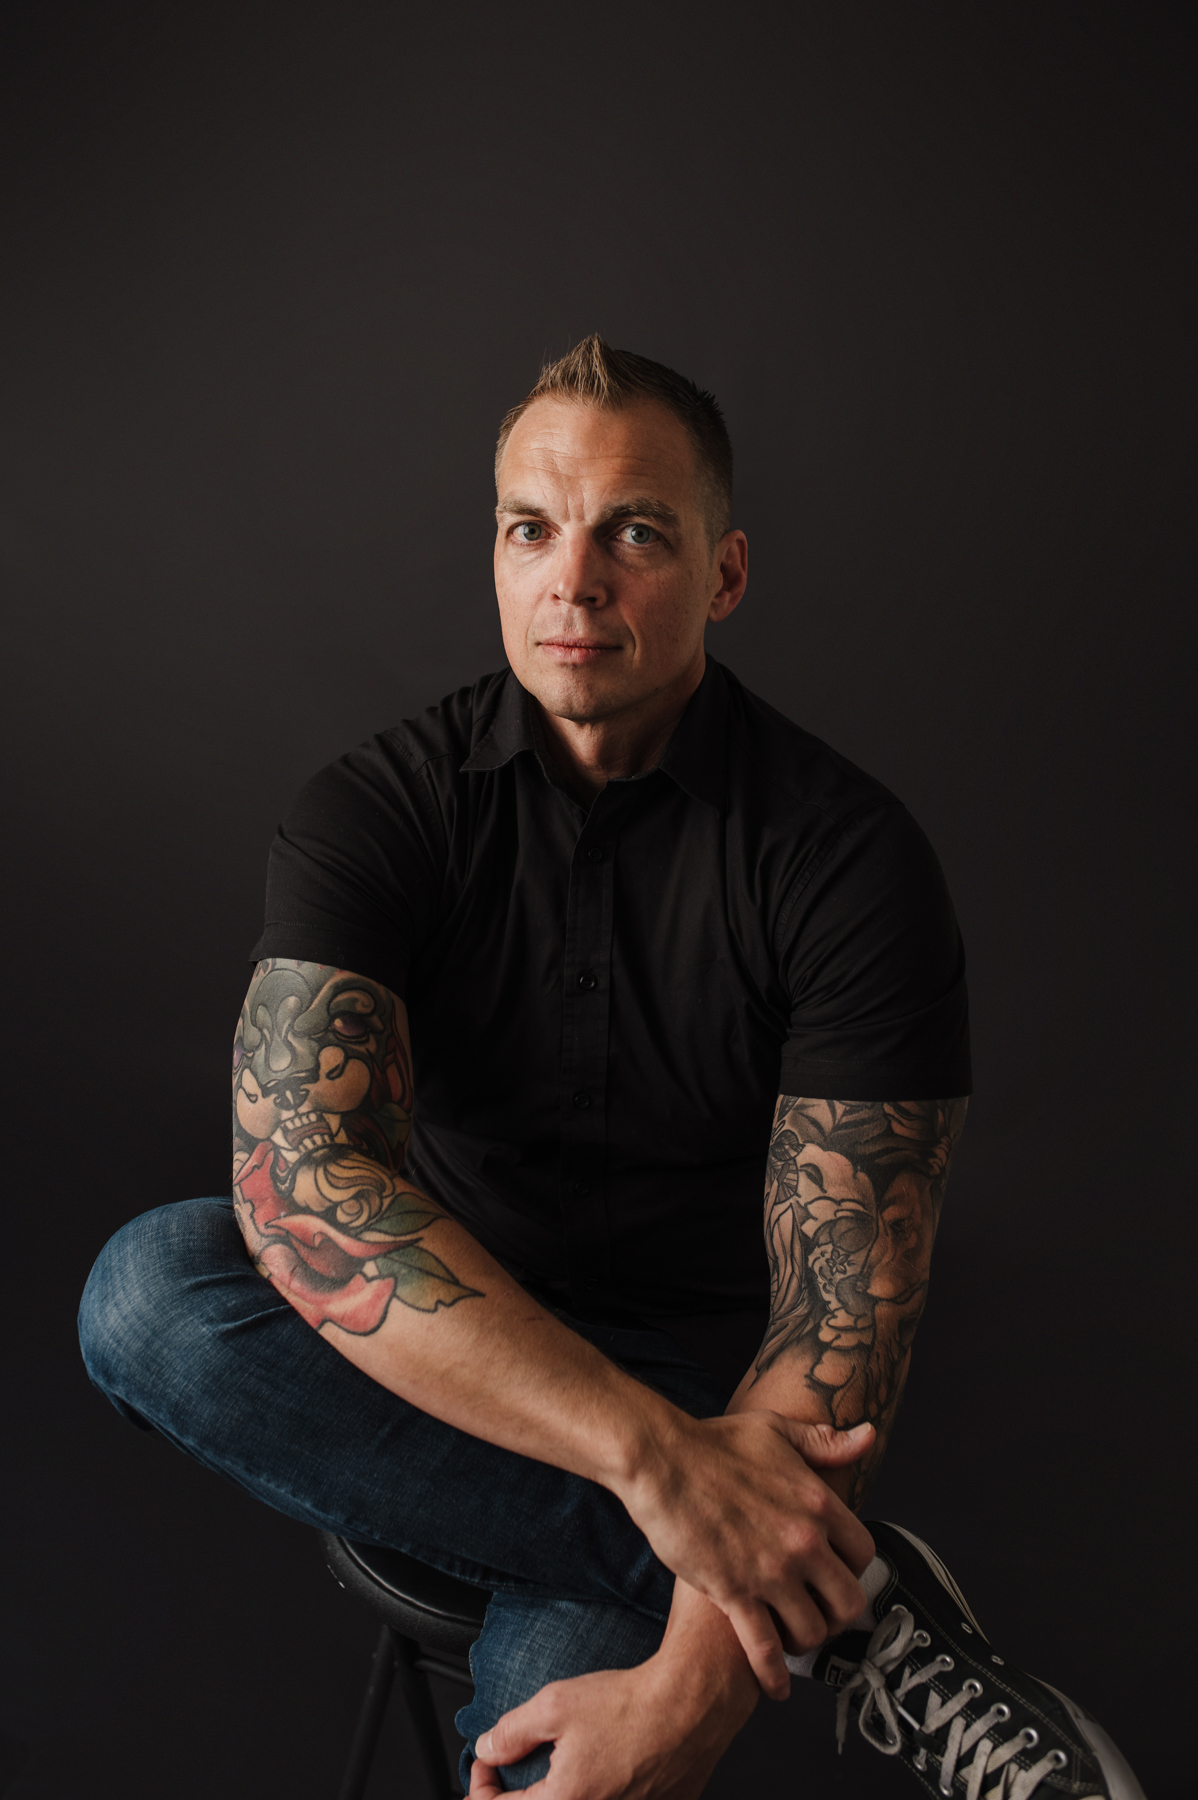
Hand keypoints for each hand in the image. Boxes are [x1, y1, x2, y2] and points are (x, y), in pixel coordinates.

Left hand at [468, 1623, 752, 1799]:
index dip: (483, 1785)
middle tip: (510, 1770)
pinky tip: (596, 1770)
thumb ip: (511, 1732)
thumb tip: (486, 1748)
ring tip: (556, 1769)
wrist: (689, 1706)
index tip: (486, 1761)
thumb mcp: (554, 1706)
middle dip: (518, 1794)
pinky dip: (592, 1793)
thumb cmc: (628, 1706)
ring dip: (557, 1793)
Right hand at [617, 1411, 875, 1698]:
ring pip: (813, 1630)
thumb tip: (868, 1436)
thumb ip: (824, 1441)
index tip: (836, 1574)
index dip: (853, 1569)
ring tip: (793, 1639)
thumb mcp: (775, 1431)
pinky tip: (775, 1686)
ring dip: (806, 1640)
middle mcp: (804, 1542)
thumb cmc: (714, 1442)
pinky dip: (774, 1675)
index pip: (864, 1553)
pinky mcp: (734, 1593)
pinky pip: (766, 1649)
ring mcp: (770, 1571)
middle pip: (849, 1601)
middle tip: (819, 1613)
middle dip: (837, 1613)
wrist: (662, 1461)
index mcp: (818, 1503)